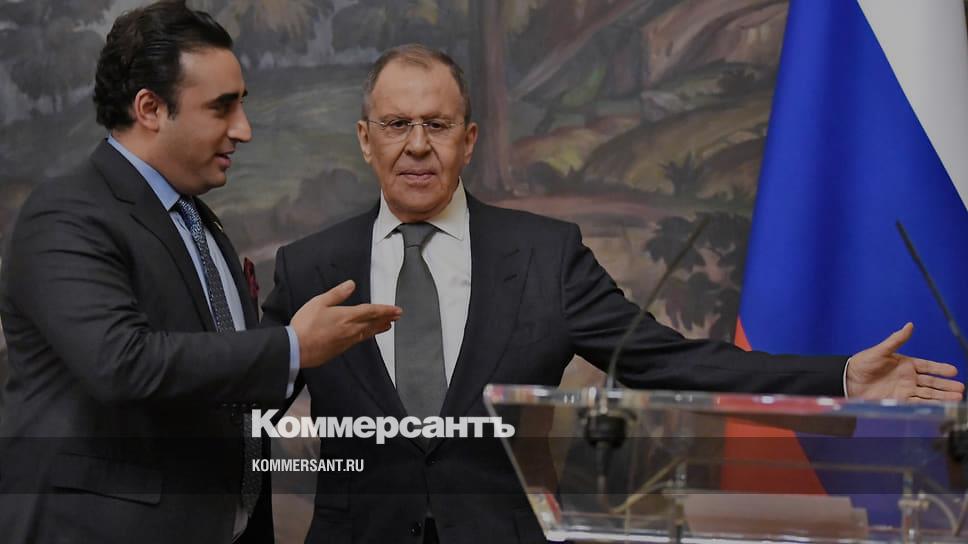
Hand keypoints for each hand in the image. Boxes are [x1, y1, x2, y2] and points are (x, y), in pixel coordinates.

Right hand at [291, 280, 400, 367]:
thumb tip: (351, 284)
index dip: (386, 310)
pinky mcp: (340, 349)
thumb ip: (337, 294)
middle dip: (386, 318)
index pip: (371, 311)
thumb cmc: (306, 325)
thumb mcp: (319, 302)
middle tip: (397, 316)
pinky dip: (367, 336)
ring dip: (379, 328)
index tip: (397, 310)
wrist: (297, 349)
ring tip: (387, 326)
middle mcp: (351, 329)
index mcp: (347, 316)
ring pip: (367, 333)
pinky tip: (366, 335)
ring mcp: (347, 341)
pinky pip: (359, 340)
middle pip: (373, 323)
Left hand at [846, 322, 964, 401]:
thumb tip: (909, 325)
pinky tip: (940, 406)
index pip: (928, 366)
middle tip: (960, 388)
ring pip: (928, 394)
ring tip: (957, 398)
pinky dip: (929, 405)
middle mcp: (908, 378)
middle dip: (946, 385)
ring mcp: (904, 390)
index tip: (954, 370)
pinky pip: (917, 403)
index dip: (940, 368)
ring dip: (942, 396)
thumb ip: (896, 339)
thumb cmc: (862, 363)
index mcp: (906, 364)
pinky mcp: (898, 401)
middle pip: (931, 382)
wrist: (848, 380)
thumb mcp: (880, 350)